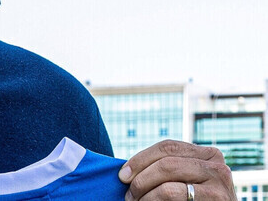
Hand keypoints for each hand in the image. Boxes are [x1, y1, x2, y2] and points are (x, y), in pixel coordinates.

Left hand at [119, 140, 235, 199]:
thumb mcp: (186, 180)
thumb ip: (168, 169)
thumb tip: (126, 171)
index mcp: (208, 154)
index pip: (167, 147)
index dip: (140, 159)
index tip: (122, 174)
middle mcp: (217, 166)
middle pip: (165, 163)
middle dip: (140, 179)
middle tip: (128, 194)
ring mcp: (220, 184)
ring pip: (167, 183)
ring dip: (144, 193)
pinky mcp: (217, 200)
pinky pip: (172, 195)